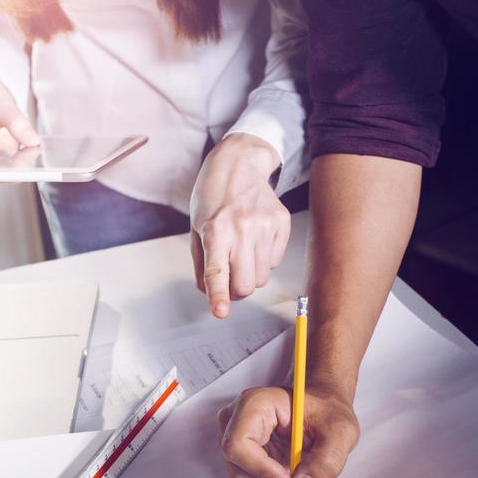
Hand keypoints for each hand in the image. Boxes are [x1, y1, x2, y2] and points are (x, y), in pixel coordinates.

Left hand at [190, 133, 289, 318]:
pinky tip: (255, 238)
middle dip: (236, 290)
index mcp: (215, 231)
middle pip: (246, 285)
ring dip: (250, 273)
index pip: (217, 271)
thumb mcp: (196, 228)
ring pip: (262, 278)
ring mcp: (265, 225)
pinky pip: (274, 262)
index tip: (221, 312)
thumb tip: (211, 293)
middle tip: (229, 275)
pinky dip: (263, 258)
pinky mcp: (282, 223)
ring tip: (241, 250)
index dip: (219, 296)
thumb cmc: (213, 196)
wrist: (238, 164)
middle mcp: (241, 228)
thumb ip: (201, 264)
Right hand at [217, 385, 359, 477]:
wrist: (325, 410)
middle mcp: (236, 423)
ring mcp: (237, 443)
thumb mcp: (340, 431)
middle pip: (238, 472)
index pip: (238, 445)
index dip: (261, 469)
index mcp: (255, 404)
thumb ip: (326, 461)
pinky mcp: (243, 461)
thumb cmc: (328, 411)